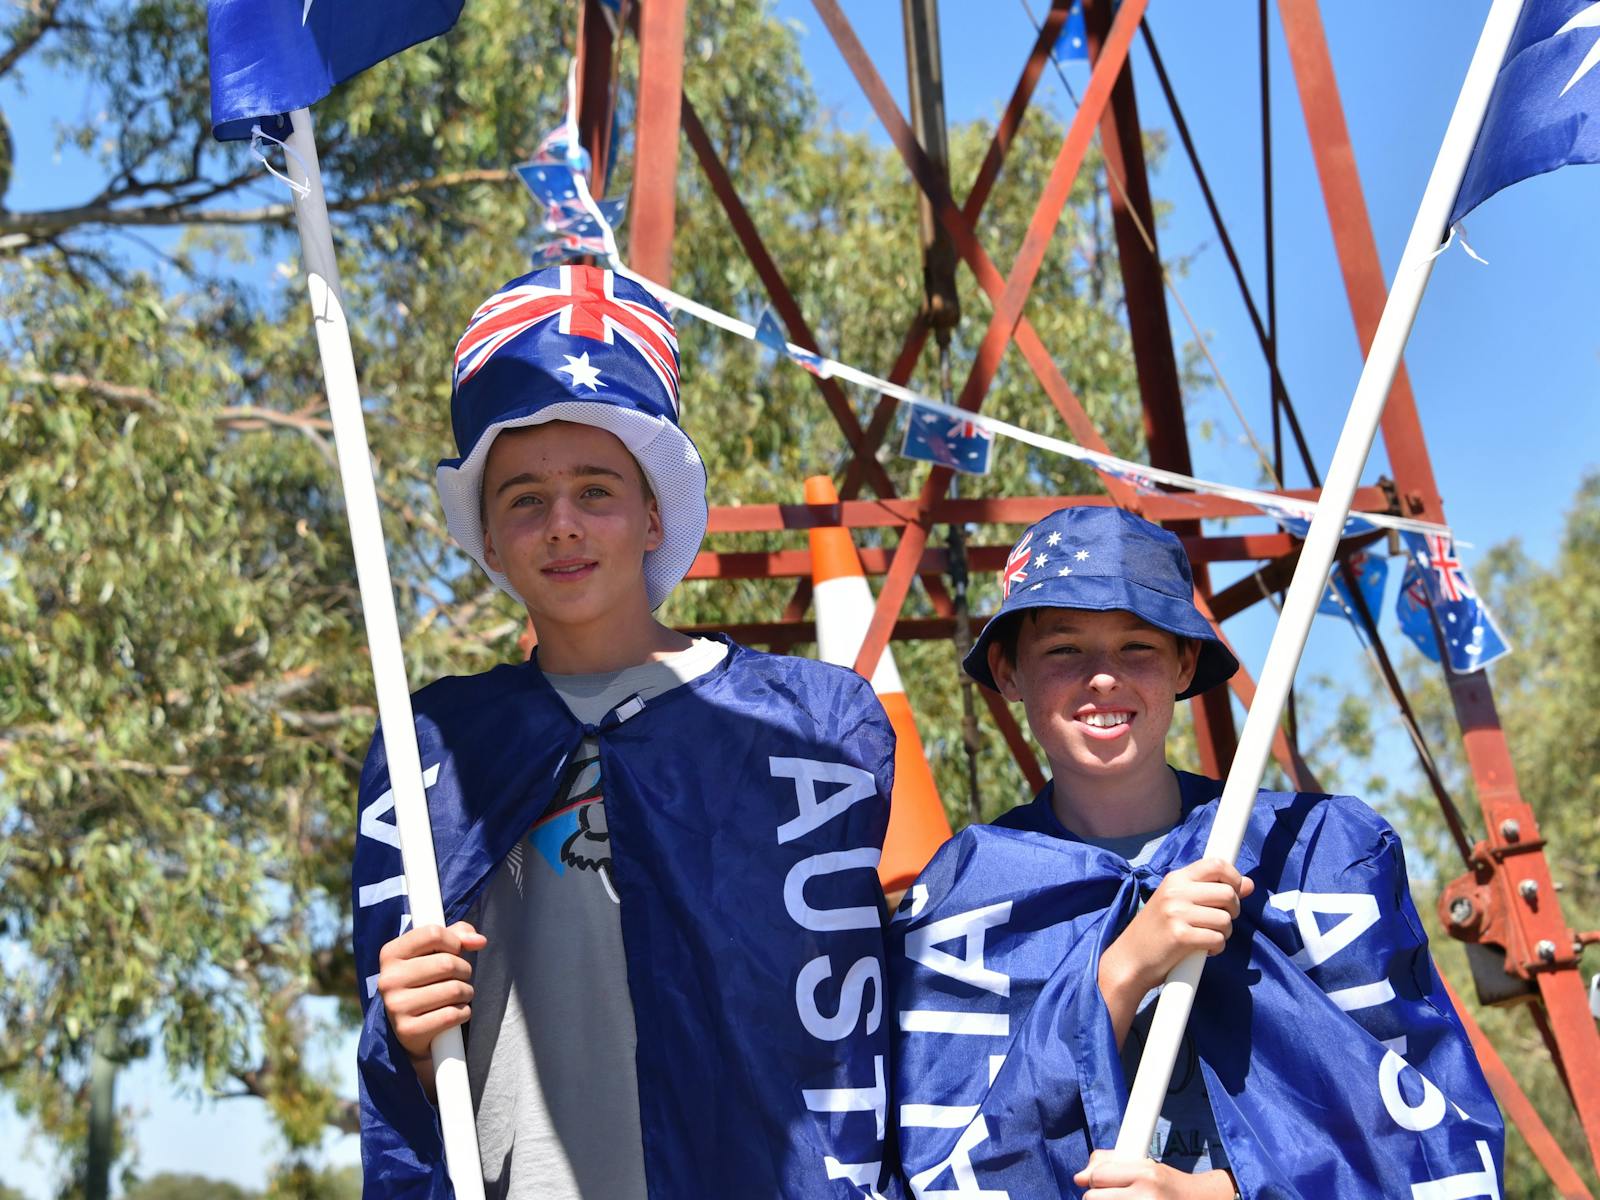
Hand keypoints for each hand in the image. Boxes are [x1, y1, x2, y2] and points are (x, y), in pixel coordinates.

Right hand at [375, 921, 487, 1096]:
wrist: (412, 1027)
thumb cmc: (427, 979)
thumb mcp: (435, 951)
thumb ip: (458, 935)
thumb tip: (479, 940)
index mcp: (390, 953)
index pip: (433, 934)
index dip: (454, 941)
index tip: (456, 951)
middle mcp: (388, 979)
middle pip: (447, 963)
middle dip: (464, 970)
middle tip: (460, 977)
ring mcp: (395, 1006)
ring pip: (453, 990)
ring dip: (466, 992)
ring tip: (459, 995)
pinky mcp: (407, 1030)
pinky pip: (452, 1015)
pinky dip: (463, 1013)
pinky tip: (455, 1013)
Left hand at [1073, 1151, 1235, 1197]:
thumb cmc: (1167, 1183)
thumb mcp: (1144, 1164)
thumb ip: (1109, 1164)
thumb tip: (1078, 1177)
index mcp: (1146, 1175)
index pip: (1097, 1176)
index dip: (1096, 1178)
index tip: (1103, 1180)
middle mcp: (1146, 1197)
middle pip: (1092, 1198)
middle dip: (1096, 1196)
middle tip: (1112, 1194)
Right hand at [1098, 858, 1254, 1045]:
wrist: (1130, 959)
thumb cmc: (1155, 931)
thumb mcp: (1177, 903)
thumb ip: (1210, 891)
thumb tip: (1249, 885)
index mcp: (1175, 879)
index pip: (1216, 864)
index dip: (1234, 877)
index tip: (1235, 891)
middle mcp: (1176, 891)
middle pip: (1228, 893)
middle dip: (1233, 911)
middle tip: (1219, 921)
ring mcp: (1177, 913)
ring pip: (1226, 919)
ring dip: (1224, 933)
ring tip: (1207, 937)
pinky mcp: (1181, 936)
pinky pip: (1218, 939)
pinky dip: (1216, 947)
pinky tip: (1203, 949)